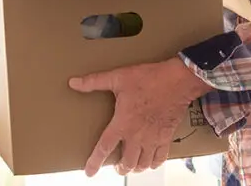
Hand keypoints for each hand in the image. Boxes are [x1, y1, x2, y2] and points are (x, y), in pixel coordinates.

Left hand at [69, 57, 212, 176]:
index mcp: (122, 123)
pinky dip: (153, 164)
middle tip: (117, 166)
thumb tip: (73, 83)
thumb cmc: (148, 78)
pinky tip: (150, 162)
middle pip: (126, 163)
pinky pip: (160, 159)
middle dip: (120, 168)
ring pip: (142, 164)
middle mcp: (137, 136)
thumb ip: (94, 82)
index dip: (95, 162)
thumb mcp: (118, 77)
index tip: (89, 172)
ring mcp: (153, 139)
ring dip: (135, 168)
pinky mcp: (166, 137)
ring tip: (131, 165)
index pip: (104, 148)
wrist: (177, 80)